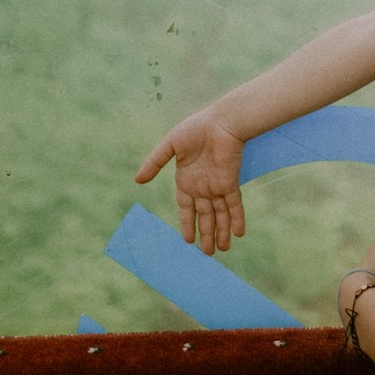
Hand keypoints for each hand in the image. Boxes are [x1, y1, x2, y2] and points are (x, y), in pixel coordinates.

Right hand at [135, 111, 246, 254]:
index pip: (186, 208)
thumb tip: (137, 180)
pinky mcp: (231, 182)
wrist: (222, 121)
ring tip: (221, 251)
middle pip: (204, 216)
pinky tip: (238, 234)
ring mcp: (217, 185)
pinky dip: (236, 219)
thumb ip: (155, 162)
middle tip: (206, 254)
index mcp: (186, 180)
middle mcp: (202, 186)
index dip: (187, 223)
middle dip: (205, 234)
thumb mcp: (170, 145)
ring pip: (220, 214)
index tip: (187, 240)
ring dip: (221, 232)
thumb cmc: (195, 129)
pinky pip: (234, 205)